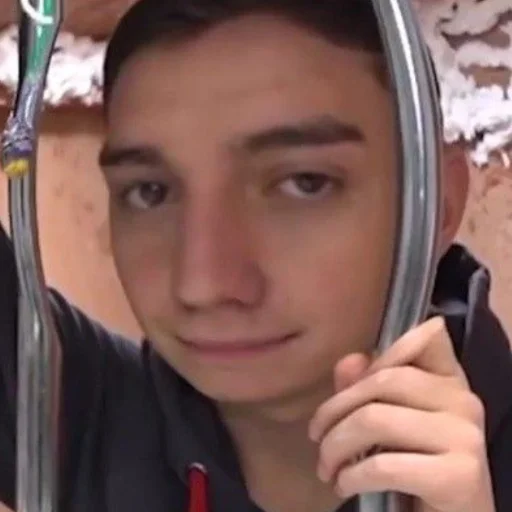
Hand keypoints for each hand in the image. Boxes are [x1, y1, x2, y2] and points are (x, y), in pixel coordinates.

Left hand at [308, 317, 494, 511]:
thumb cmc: (417, 468)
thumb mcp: (389, 423)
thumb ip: (367, 388)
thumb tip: (349, 361)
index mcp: (450, 381)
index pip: (428, 337)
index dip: (385, 352)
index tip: (356, 384)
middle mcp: (464, 401)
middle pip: (383, 380)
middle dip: (335, 410)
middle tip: (318, 436)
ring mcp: (465, 437)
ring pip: (375, 419)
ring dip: (335, 446)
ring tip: (327, 466)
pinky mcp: (459, 477)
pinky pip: (383, 465)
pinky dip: (351, 476)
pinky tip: (344, 485)